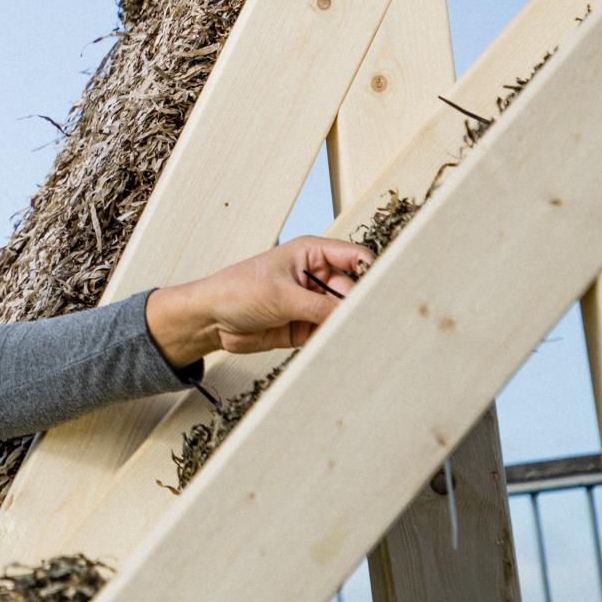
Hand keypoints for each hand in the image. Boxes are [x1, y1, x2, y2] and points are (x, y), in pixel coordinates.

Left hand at [145, 235, 372, 365]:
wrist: (210, 319)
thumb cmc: (236, 291)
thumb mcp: (282, 296)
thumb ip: (321, 306)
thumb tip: (355, 314)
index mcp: (312, 253)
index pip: (356, 258)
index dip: (375, 272)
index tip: (391, 290)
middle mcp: (317, 276)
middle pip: (355, 291)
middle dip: (363, 307)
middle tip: (377, 324)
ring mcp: (312, 302)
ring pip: (345, 315)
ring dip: (351, 326)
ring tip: (364, 339)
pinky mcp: (307, 326)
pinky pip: (330, 333)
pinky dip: (337, 340)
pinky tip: (345, 348)